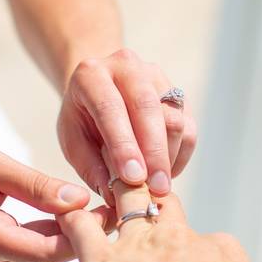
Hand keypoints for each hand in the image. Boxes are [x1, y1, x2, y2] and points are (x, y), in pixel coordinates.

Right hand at [0, 117, 109, 261]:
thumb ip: (37, 186)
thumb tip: (81, 202)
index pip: (42, 251)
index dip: (81, 238)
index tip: (112, 215)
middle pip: (41, 256)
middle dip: (79, 237)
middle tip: (116, 210)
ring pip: (33, 253)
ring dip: (65, 235)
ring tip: (100, 210)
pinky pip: (21, 246)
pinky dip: (46, 232)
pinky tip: (71, 213)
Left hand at [58, 48, 196, 204]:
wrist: (100, 91)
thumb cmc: (82, 120)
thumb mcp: (73, 141)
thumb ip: (91, 166)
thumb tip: (114, 194)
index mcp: (91, 74)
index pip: (110, 108)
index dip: (123, 145)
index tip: (133, 178)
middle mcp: (126, 67)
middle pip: (148, 108)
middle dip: (154, 153)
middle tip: (156, 188)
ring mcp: (155, 76)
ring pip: (174, 119)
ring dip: (167, 157)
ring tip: (155, 184)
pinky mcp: (177, 93)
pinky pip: (188, 128)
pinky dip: (179, 156)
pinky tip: (165, 172)